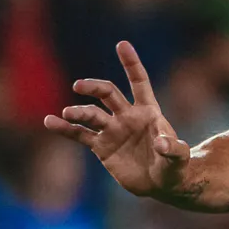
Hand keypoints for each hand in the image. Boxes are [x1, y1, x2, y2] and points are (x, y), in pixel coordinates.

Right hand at [43, 41, 192, 199]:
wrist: (160, 184)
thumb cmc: (174, 166)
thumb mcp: (178, 158)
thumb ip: (173, 149)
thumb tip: (162, 143)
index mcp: (148, 111)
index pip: (139, 82)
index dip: (131, 64)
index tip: (122, 45)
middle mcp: (127, 115)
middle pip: (108, 93)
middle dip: (94, 87)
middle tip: (79, 86)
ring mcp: (112, 129)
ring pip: (91, 114)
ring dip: (78, 112)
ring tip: (68, 114)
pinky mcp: (100, 146)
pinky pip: (79, 134)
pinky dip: (64, 128)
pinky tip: (50, 122)